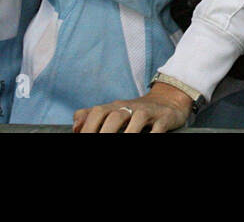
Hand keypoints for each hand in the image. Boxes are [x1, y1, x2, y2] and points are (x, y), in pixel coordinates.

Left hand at [73, 82, 190, 132]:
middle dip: (105, 132)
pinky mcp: (164, 118)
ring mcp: (149, 112)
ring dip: (129, 134)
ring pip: (138, 119)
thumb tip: (75, 128)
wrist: (168, 100)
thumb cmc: (134, 111)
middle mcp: (131, 107)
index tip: (83, 138)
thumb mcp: (112, 110)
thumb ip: (90, 116)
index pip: (98, 111)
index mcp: (115, 106)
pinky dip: (152, 135)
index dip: (88, 126)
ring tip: (124, 142)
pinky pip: (158, 128)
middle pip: (116, 115)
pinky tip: (147, 140)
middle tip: (99, 144)